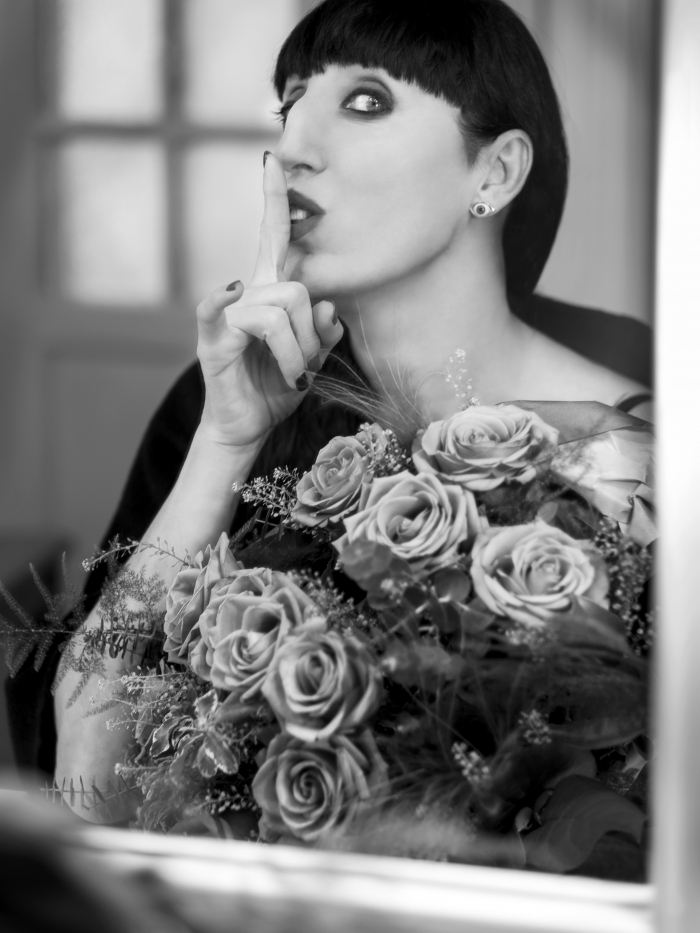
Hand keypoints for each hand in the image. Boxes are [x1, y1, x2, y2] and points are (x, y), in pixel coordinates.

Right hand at [196, 153, 341, 449]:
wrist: (248, 425)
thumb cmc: (277, 387)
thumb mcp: (312, 360)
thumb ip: (324, 333)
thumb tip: (329, 306)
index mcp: (273, 293)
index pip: (275, 238)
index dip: (274, 200)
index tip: (272, 158)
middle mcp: (249, 295)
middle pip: (297, 290)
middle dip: (312, 337)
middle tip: (305, 370)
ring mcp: (228, 314)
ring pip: (280, 312)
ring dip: (296, 355)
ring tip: (292, 378)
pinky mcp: (213, 338)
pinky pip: (219, 311)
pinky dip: (223, 301)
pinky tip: (229, 292)